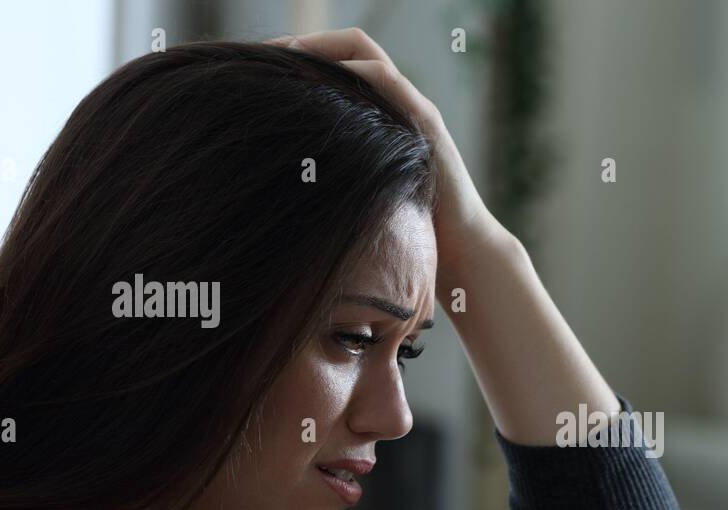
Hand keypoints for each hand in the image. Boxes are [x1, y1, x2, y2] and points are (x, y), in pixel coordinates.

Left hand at [267, 28, 504, 276]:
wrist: (462, 248)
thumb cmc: (412, 230)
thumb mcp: (365, 192)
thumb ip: (341, 174)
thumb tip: (290, 184)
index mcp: (384, 114)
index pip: (342, 65)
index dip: (304, 56)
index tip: (265, 64)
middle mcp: (400, 103)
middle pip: (353, 48)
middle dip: (308, 42)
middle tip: (269, 50)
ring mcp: (415, 109)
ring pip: (369, 56)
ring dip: (325, 48)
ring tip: (288, 54)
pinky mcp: (427, 123)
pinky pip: (388, 81)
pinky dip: (355, 71)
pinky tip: (326, 77)